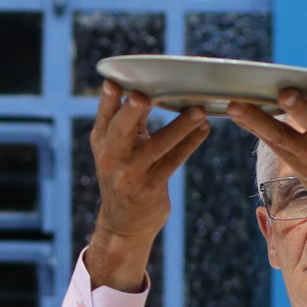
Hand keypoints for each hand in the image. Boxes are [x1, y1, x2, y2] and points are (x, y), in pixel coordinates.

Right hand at [85, 81, 210, 290]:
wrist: (124, 224)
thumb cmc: (125, 174)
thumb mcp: (119, 148)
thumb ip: (132, 122)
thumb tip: (155, 89)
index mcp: (102, 141)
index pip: (104, 116)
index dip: (108, 100)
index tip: (113, 82)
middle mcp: (111, 156)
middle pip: (121, 130)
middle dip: (131, 112)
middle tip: (143, 96)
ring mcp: (130, 173)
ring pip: (156, 146)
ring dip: (179, 127)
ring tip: (199, 111)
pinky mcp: (150, 187)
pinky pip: (173, 161)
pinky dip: (190, 143)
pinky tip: (205, 129)